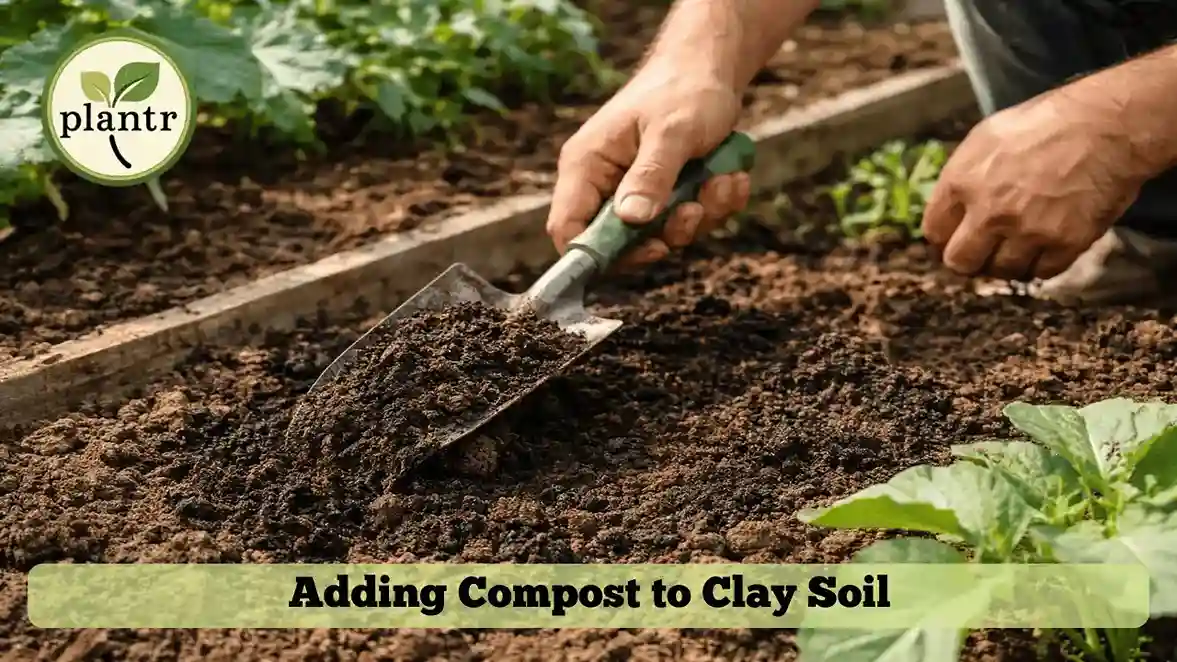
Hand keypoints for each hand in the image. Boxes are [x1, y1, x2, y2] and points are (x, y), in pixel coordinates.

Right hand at [545, 68, 750, 266]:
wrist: (711, 70)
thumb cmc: (683, 89)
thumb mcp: (671, 132)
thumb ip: (651, 176)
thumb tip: (631, 220)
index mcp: (586, 166)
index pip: (568, 228)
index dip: (598, 253)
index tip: (649, 248)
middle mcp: (604, 185)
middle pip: (620, 245)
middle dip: (668, 232)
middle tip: (695, 208)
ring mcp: (634, 193)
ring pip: (661, 236)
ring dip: (701, 215)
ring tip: (723, 178)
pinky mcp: (663, 197)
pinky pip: (686, 222)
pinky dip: (714, 206)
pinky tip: (731, 176)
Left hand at [921, 90, 1147, 280]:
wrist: (1108, 125)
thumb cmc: (1047, 123)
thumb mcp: (987, 137)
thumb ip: (962, 176)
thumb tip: (950, 210)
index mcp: (962, 181)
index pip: (934, 232)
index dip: (943, 239)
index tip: (954, 240)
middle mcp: (989, 212)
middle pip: (960, 263)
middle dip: (968, 260)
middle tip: (982, 252)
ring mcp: (1027, 231)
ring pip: (1001, 272)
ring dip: (1006, 262)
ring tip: (1018, 245)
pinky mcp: (1063, 244)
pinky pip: (1040, 273)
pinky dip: (1040, 264)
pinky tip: (1045, 245)